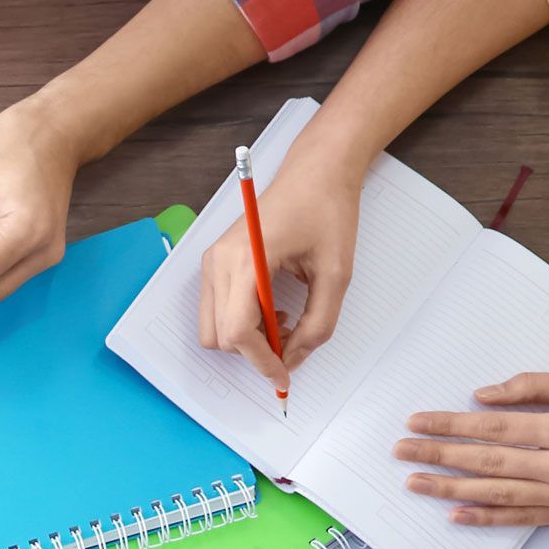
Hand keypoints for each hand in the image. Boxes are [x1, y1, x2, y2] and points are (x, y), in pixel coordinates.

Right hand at [200, 136, 363, 383]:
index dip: (261, 361)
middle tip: (290, 340)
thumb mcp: (336, 273)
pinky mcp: (214, 264)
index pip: (238, 331)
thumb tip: (294, 359)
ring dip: (244, 340)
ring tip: (280, 321)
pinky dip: (239, 325)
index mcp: (246, 259)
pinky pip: (215, 313)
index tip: (283, 376)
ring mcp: (211, 262)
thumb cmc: (326, 210)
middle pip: (219, 338)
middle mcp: (219, 261)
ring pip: (212, 331)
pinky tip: (268, 309)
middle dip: (253, 351)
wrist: (315, 172)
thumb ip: (318, 324)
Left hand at [393, 373, 548, 525]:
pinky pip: (519, 519)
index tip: (419, 422)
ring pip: (496, 493)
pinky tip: (455, 515)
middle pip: (487, 460)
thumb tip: (487, 394)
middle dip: (439, 455)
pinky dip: (485, 517)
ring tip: (415, 484)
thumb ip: (539, 387)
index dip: (452, 424)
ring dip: (449, 489)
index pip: (495, 426)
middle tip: (401, 451)